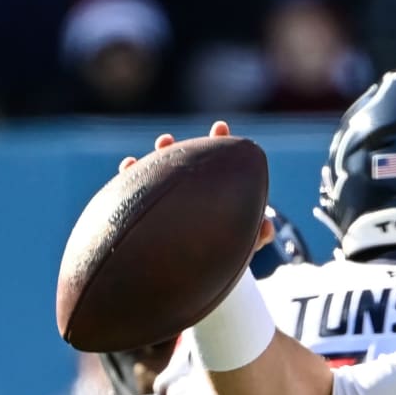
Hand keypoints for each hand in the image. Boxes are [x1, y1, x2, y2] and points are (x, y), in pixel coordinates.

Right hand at [117, 121, 274, 251]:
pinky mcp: (148, 212)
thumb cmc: (225, 250)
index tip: (219, 127)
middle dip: (177, 151)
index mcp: (216, 190)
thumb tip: (267, 229)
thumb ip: (255, 236)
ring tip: (154, 148)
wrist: (199, 267)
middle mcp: (190, 190)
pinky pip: (136, 194)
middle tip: (166, 140)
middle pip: (185, 165)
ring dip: (155, 159)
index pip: (219, 162)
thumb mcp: (242, 244)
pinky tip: (128, 165)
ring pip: (159, 175)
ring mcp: (168, 199)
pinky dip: (131, 177)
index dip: (219, 143)